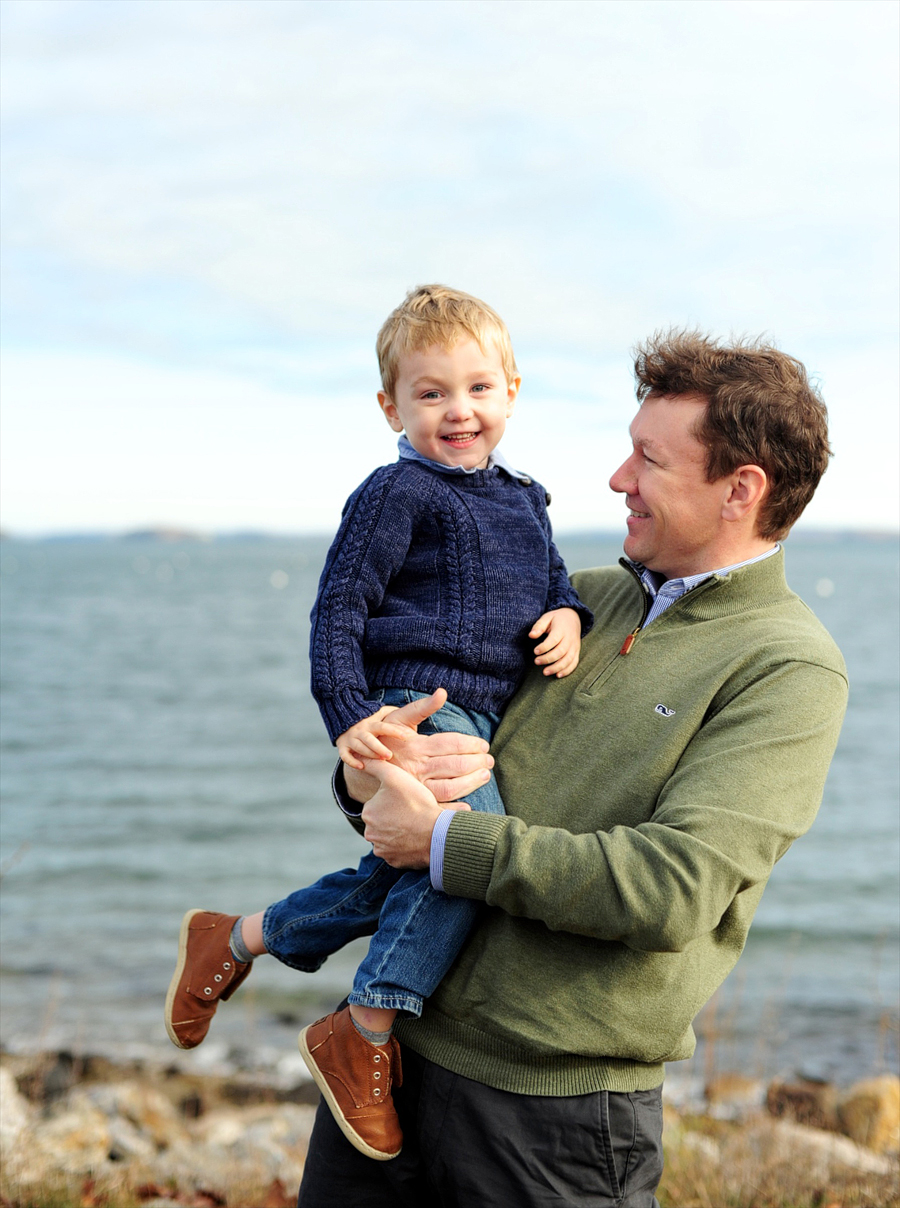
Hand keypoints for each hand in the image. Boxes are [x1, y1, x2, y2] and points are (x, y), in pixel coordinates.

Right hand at [337, 707, 408, 769]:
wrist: (344, 719)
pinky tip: (361, 766)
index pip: (383, 727)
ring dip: (369, 754)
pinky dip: (352, 761)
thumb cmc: (369, 721)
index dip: (394, 731)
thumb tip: (411, 707)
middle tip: (390, 755)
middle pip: (369, 739)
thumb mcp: (380, 713)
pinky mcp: (343, 747)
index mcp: (371, 723)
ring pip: (359, 748)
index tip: (407, 736)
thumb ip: (392, 712)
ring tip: (381, 761)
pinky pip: (345, 756)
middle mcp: (361, 731)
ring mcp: (351, 739)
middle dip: (379, 748)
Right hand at [343, 689, 493, 803]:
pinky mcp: (413, 801)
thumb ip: (423, 706)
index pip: (451, 744)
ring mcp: (415, 787)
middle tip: (490, 760)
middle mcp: (416, 767)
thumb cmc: (387, 738)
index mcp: (415, 745)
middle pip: (454, 765)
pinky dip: (454, 808)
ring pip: (449, 787)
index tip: (484, 745)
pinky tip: (469, 804)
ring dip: (471, 782)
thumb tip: (442, 692)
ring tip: (484, 775)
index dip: (471, 744)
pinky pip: (437, 807)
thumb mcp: (401, 718)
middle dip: (476, 762)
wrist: (364, 764)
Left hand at [360, 758, 471, 868]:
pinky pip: (398, 851)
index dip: (394, 800)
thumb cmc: (417, 804)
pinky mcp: (394, 862)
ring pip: (389, 836)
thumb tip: (360, 759)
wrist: (437, 834)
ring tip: (417, 825)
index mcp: (367, 813)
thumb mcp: (396, 777)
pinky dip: (405, 846)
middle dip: (395, 817)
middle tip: (413, 812)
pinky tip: (417, 838)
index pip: (378, 803)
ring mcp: (382, 851)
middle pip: (383, 821)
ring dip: (400, 832)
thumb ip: (376, 765)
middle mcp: (370, 835)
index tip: (408, 800)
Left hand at [529, 607, 581, 676]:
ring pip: (568, 659)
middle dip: (548, 659)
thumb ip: (539, 626)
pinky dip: (567, 671)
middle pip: (560, 651)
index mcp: (562, 629)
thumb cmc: (557, 619)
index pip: (554, 639)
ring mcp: (574, 646)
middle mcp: (570, 638)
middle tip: (536, 662)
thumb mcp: (547, 617)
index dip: (545, 647)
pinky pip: (574, 663)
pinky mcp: (577, 652)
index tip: (535, 651)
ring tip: (545, 672)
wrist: (573, 617)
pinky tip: (558, 675)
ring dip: (556, 667)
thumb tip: (531, 635)